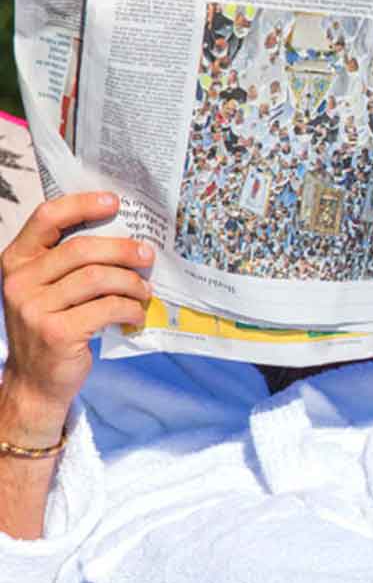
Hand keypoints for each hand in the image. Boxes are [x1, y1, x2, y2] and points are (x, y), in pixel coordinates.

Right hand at [0, 193, 153, 444]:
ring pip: (99, 278)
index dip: (81, 205)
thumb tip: (126, 234)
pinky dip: (130, 309)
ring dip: (131, 283)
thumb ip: (70, 263)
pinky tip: (137, 315)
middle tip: (147, 256)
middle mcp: (19, 282)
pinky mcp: (57, 332)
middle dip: (122, 250)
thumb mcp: (48, 289)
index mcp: (16, 261)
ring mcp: (34, 308)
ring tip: (145, 292)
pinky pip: (107, 308)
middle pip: (82, 249)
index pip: (46, 218)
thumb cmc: (52, 325)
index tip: (114, 201)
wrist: (35, 382)